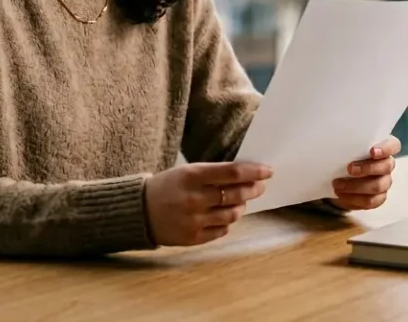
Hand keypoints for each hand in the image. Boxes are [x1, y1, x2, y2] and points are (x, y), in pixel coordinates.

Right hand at [143, 161, 271, 245]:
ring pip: (232, 215)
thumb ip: (213, 173)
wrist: (139, 211)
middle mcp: (195, 198)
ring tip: (241, 202)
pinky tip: (224, 215)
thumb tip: (246, 175)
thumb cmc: (167, 186)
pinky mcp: (193, 237)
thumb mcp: (186, 171)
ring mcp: (194, 220)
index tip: (268, 171)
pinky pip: (222, 230)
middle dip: (253, 189)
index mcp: (192, 176)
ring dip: (241, 207)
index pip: (232, 173)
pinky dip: (227, 222)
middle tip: (259, 186)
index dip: (254, 172)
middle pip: (236, 195)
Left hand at [328, 136, 400, 210]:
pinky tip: (340, 194)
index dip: (386, 149)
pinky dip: (353, 199)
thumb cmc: (343, 156)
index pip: (393, 145)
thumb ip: (346, 142)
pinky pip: (370, 201)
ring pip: (377, 186)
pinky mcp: (378, 198)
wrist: (338, 177)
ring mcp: (385, 182)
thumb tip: (333, 136)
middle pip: (386, 166)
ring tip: (337, 184)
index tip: (372, 151)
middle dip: (367, 168)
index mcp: (383, 148)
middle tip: (348, 169)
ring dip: (355, 186)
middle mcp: (387, 164)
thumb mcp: (344, 146)